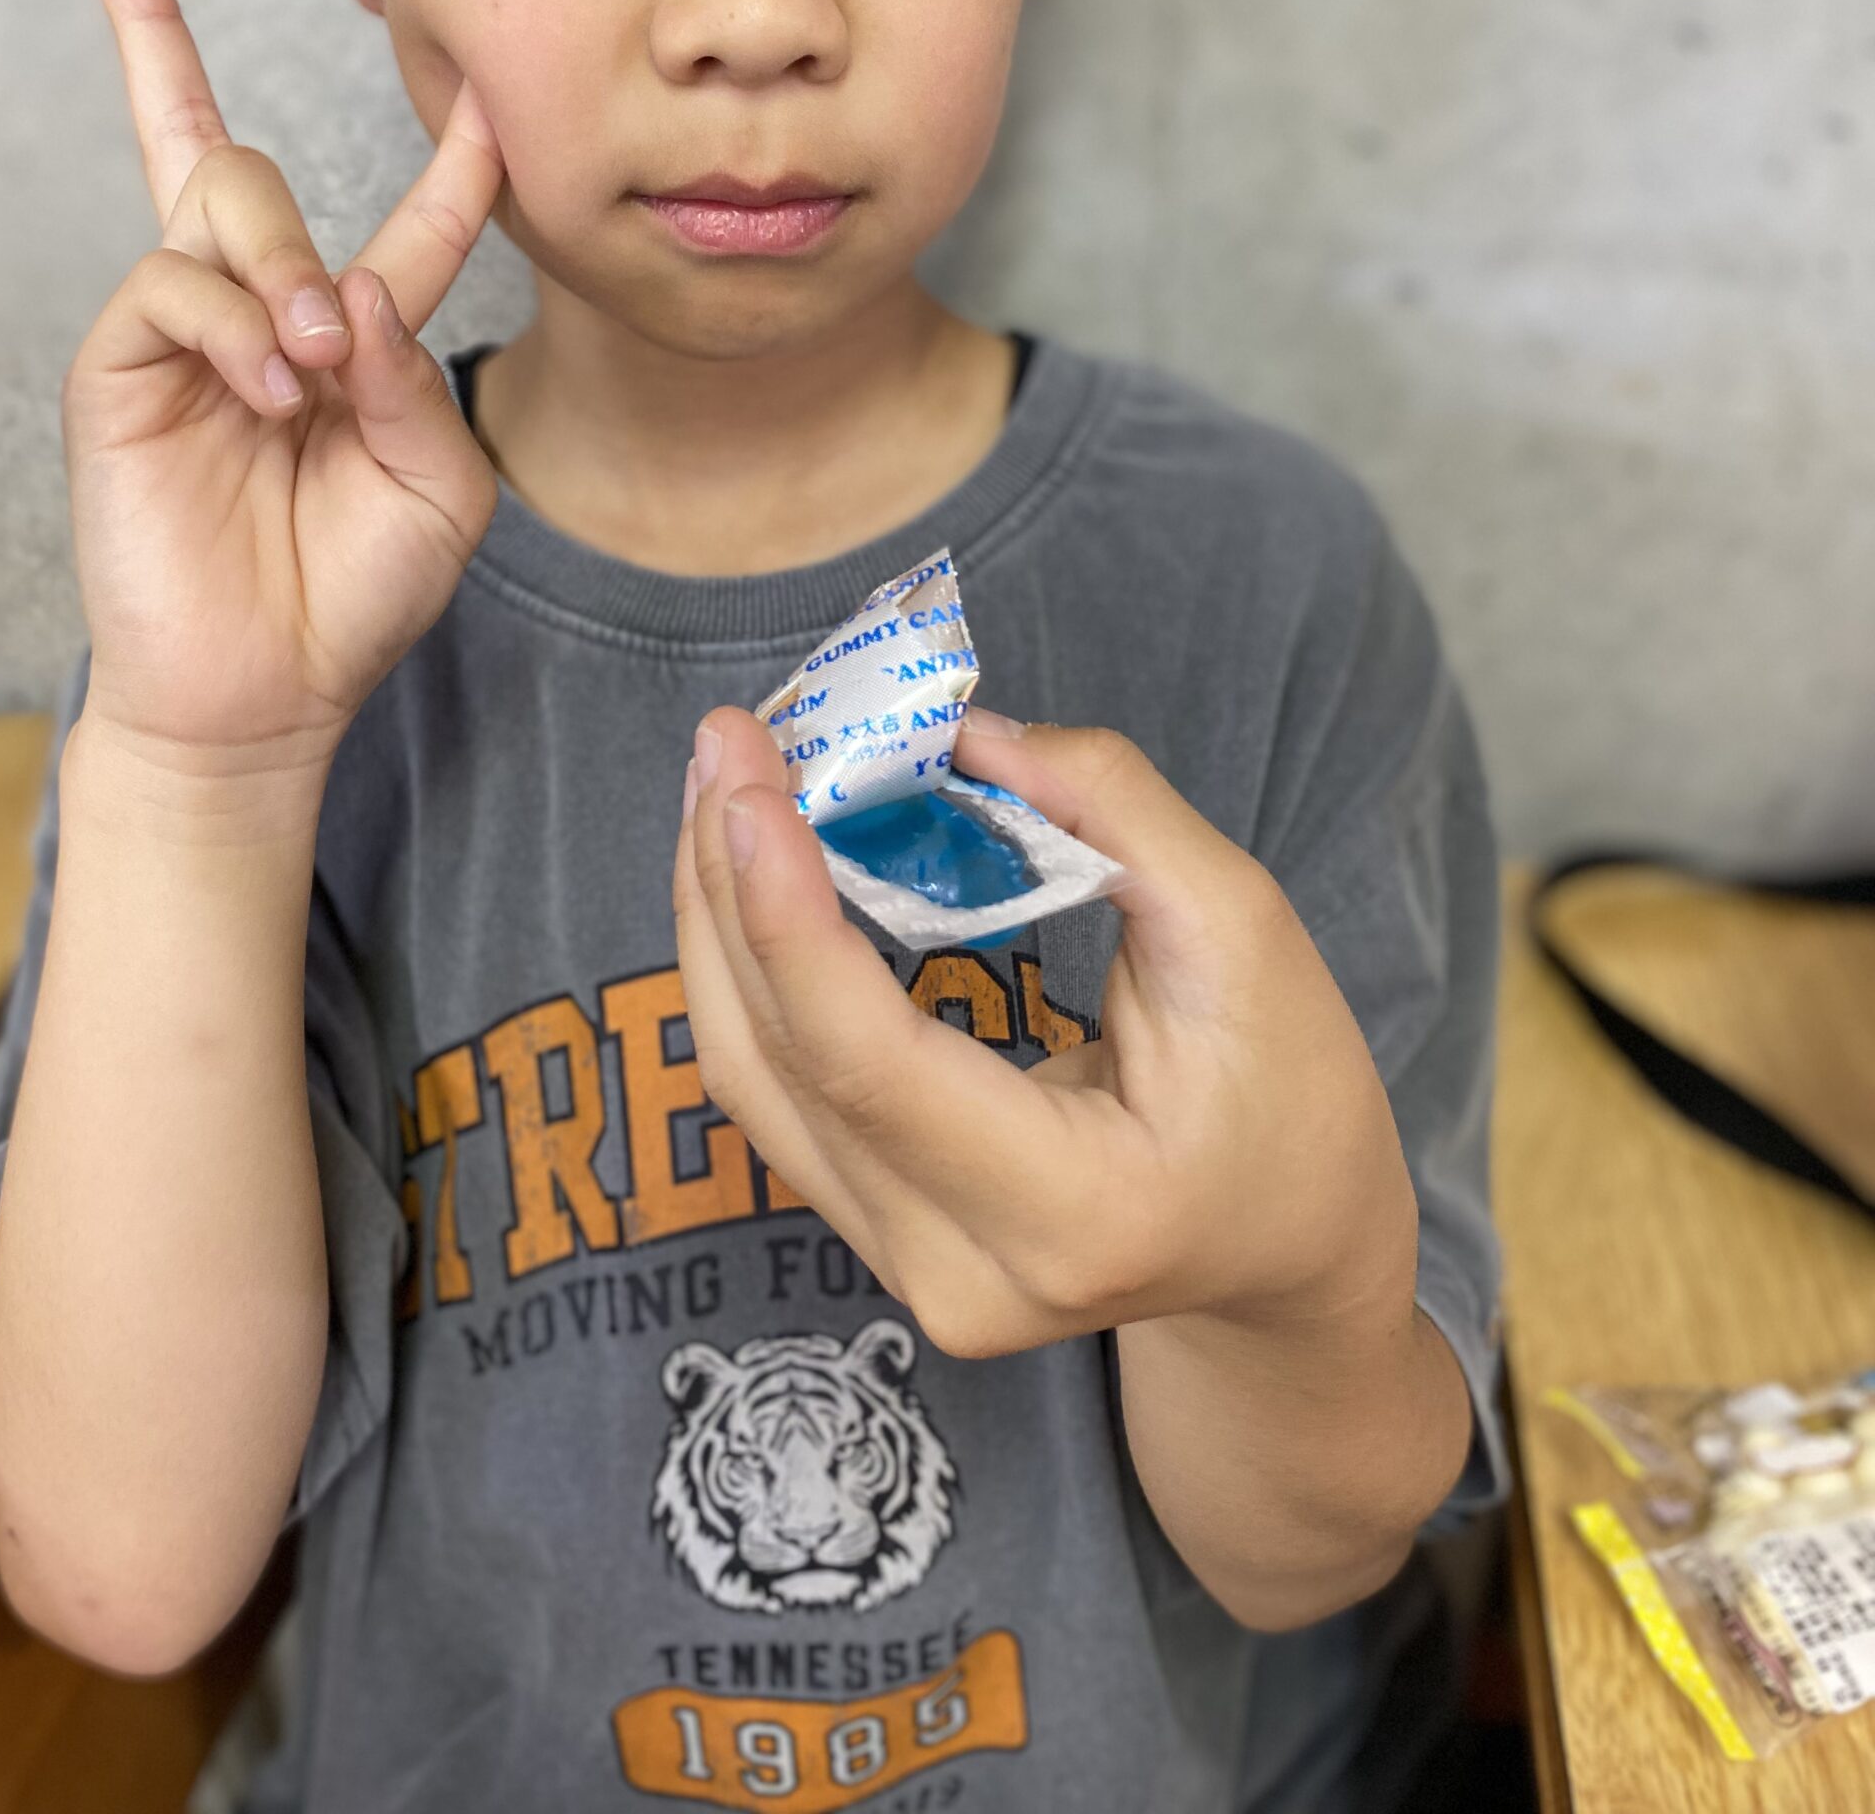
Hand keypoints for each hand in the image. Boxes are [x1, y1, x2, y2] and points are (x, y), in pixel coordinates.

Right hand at [62, 0, 506, 769]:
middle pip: (238, 164)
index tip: (485, 98)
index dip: (451, 159)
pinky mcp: (121, 370)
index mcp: (354, 342)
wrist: (268, 694)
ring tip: (304, 368)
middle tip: (335, 339)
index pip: (410, 223)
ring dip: (277, 264)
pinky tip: (265, 392)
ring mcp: (184, 337)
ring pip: (216, 193)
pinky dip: (231, 323)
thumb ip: (418, 379)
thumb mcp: (440, 488)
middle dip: (290, 221)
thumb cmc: (353, 596)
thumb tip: (358, 294)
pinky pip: (168, 281)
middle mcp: (259, 318)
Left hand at [672, 704, 1416, 1359]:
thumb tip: (961, 731)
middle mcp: (964, 1274)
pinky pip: (779, 1093)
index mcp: (1075, 1213)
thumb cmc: (1288, 1090)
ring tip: (727, 778)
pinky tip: (754, 866)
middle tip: (728, 737)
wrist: (1286, 1246)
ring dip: (718, 918)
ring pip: (751, 1082)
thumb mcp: (1243, 930)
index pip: (873, 1064)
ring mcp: (908, 1272)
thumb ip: (1110, 814)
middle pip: (780, 1066)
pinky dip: (756, 966)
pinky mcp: (879, 1237)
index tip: (750, 785)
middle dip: (728, 884)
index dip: (787, 918)